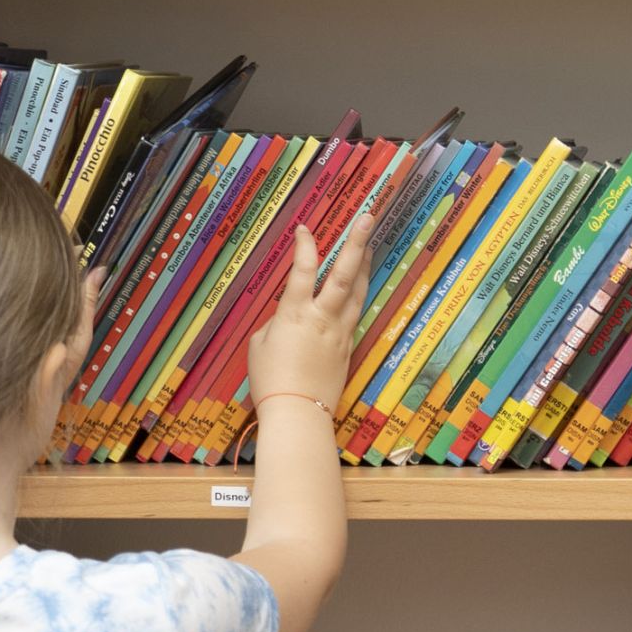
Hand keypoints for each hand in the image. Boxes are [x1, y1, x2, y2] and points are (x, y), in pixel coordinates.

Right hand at [246, 219, 370, 413]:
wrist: (299, 412)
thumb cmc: (271, 380)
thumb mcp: (261, 344)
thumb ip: (277, 322)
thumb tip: (289, 316)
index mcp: (296, 314)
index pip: (303, 270)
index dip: (305, 246)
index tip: (304, 228)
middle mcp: (323, 318)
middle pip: (344, 274)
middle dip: (356, 244)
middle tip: (368, 219)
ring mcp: (340, 332)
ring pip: (358, 292)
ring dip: (364, 265)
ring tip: (370, 244)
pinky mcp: (349, 346)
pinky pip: (357, 313)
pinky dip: (360, 294)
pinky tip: (363, 285)